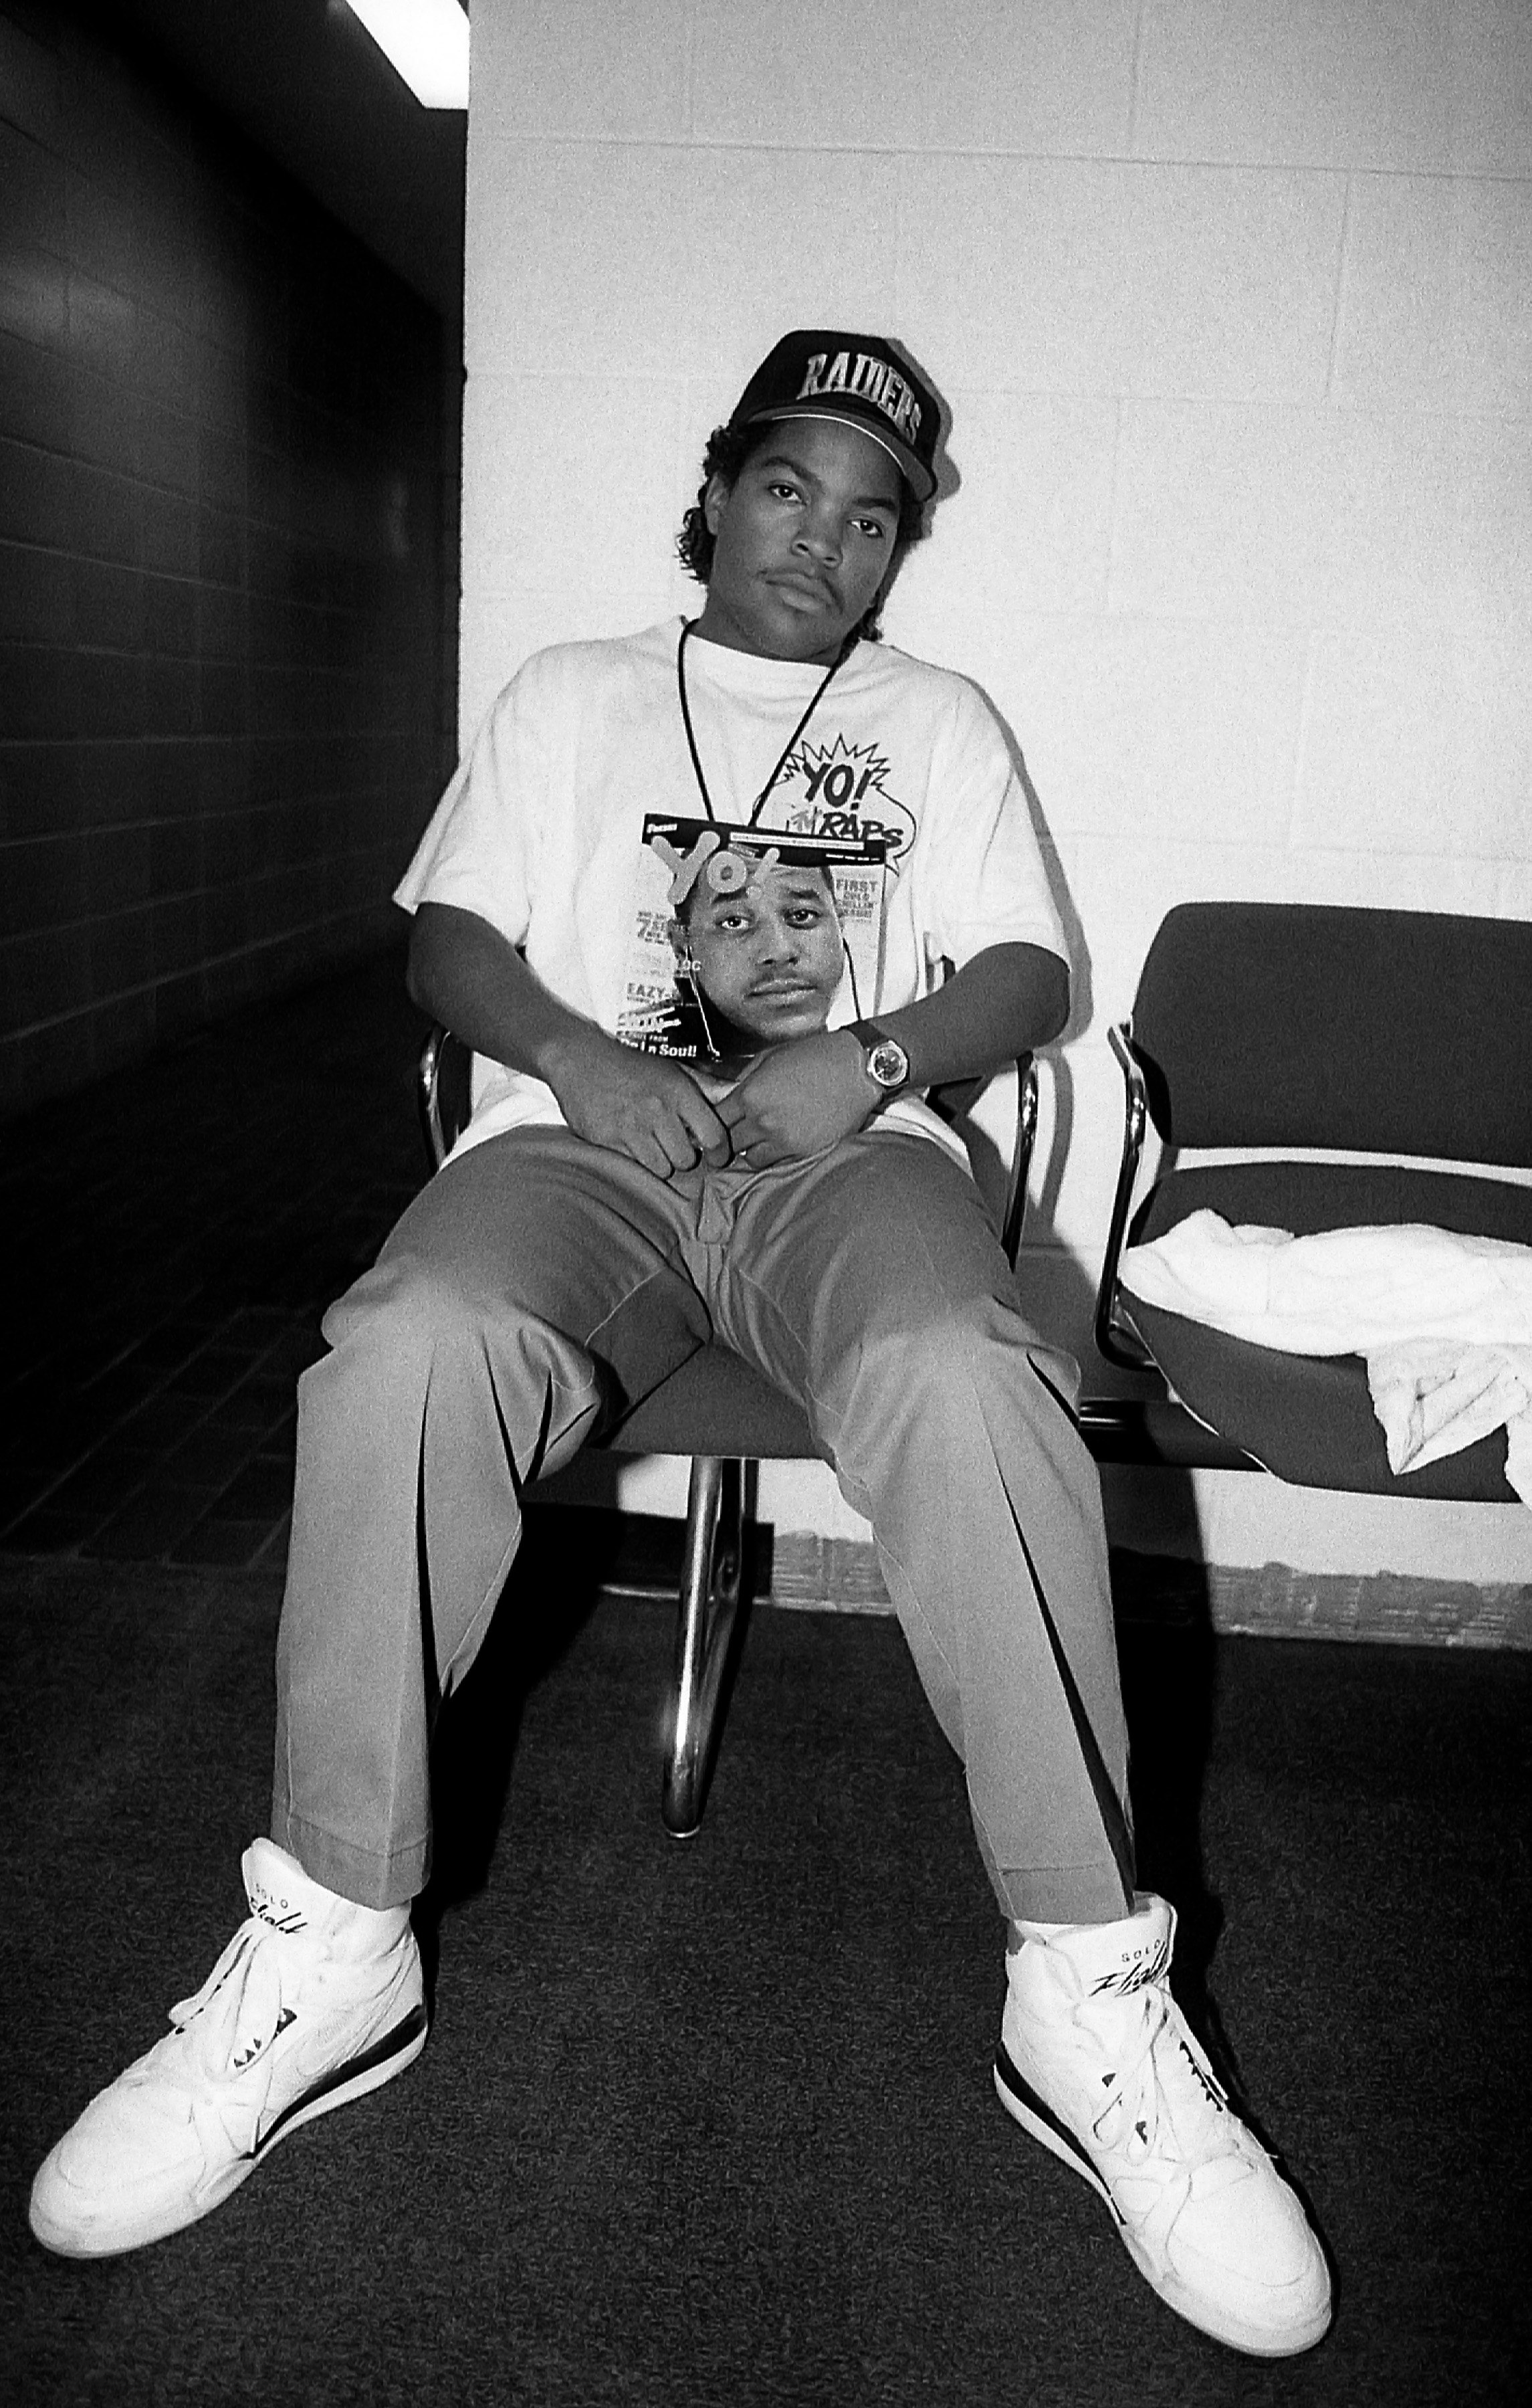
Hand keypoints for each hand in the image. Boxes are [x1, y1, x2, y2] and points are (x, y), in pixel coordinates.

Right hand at [545, 1030, 730, 1175]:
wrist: (578, 1059)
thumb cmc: (630, 1065)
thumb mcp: (672, 1068)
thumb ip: (705, 1086)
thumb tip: (736, 1094)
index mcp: (678, 1091)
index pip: (714, 1135)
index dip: (720, 1152)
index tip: (718, 1157)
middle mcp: (658, 1110)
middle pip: (686, 1159)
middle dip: (683, 1156)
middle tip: (673, 1144)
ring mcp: (631, 1127)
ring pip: (661, 1168)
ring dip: (660, 1162)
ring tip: (651, 1145)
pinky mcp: (607, 1140)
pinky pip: (634, 1166)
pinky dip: (635, 1161)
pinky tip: (630, 1144)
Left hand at [716, 1031, 875, 1166]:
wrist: (858, 1068)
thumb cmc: (817, 1056)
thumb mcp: (772, 1057)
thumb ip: (746, 1078)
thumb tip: (731, 1093)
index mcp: (750, 1094)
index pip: (715, 1121)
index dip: (712, 1125)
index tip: (716, 1125)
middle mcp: (762, 1120)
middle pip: (728, 1144)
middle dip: (728, 1141)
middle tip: (733, 1138)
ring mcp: (783, 1138)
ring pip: (751, 1159)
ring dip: (752, 1151)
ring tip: (760, 1141)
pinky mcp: (804, 1151)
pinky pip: (778, 1163)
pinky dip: (775, 1157)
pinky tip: (782, 1143)